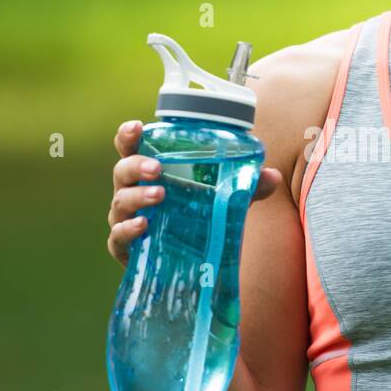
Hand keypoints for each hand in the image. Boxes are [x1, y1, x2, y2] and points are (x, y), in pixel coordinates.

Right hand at [107, 119, 282, 265]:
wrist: (188, 263)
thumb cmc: (197, 217)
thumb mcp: (224, 199)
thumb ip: (247, 187)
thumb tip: (272, 175)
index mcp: (150, 172)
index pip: (130, 147)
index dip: (128, 135)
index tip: (137, 127)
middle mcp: (132, 191)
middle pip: (122, 171)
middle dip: (137, 166)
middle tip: (157, 169)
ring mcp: (125, 219)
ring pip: (120, 202)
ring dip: (137, 196)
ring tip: (158, 196)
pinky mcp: (125, 248)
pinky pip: (118, 237)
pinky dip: (128, 230)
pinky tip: (143, 225)